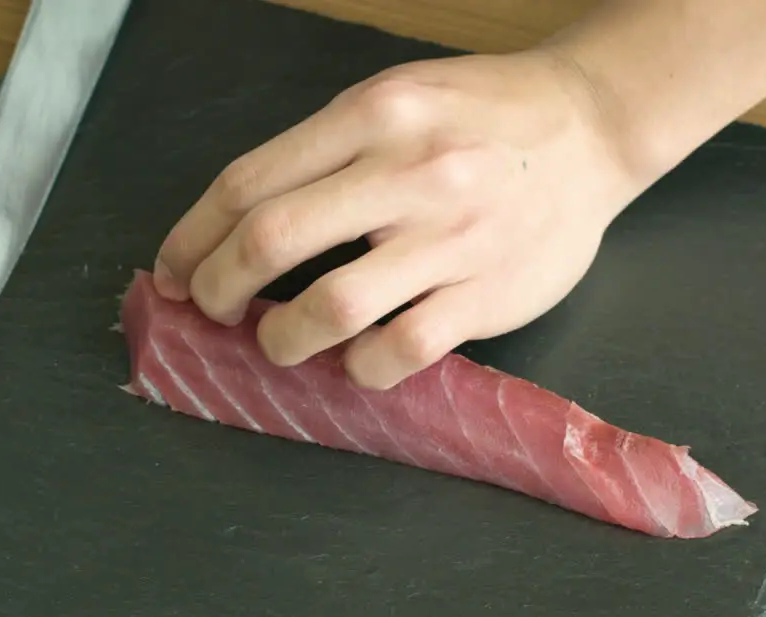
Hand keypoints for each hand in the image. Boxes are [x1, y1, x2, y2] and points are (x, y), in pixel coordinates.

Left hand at [152, 50, 642, 389]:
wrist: (591, 127)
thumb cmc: (478, 116)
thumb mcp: (394, 99)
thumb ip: (322, 153)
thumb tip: (237, 223)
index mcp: (370, 116)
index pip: (247, 183)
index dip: (191, 237)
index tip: (174, 271)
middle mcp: (406, 171)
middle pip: (271, 240)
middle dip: (219, 286)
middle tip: (214, 308)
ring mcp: (451, 236)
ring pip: (332, 306)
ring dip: (283, 339)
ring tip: (280, 342)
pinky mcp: (488, 293)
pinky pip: (400, 350)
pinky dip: (359, 368)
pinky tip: (355, 361)